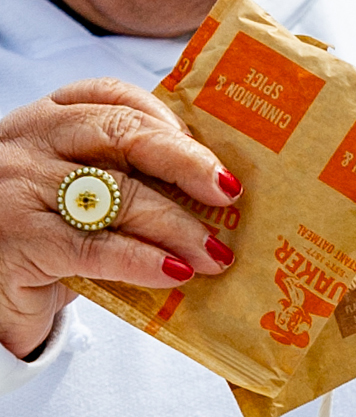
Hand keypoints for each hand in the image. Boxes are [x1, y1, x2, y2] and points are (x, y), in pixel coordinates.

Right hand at [0, 78, 239, 358]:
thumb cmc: (44, 240)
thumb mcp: (79, 196)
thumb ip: (125, 181)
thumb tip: (213, 194)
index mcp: (45, 122)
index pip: (110, 98)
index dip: (167, 120)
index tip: (209, 154)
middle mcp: (29, 145)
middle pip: (121, 135)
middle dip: (186, 163)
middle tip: (228, 194)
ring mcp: (19, 189)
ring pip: (117, 194)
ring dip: (178, 226)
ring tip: (215, 254)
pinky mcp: (21, 241)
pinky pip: (96, 248)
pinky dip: (144, 261)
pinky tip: (176, 273)